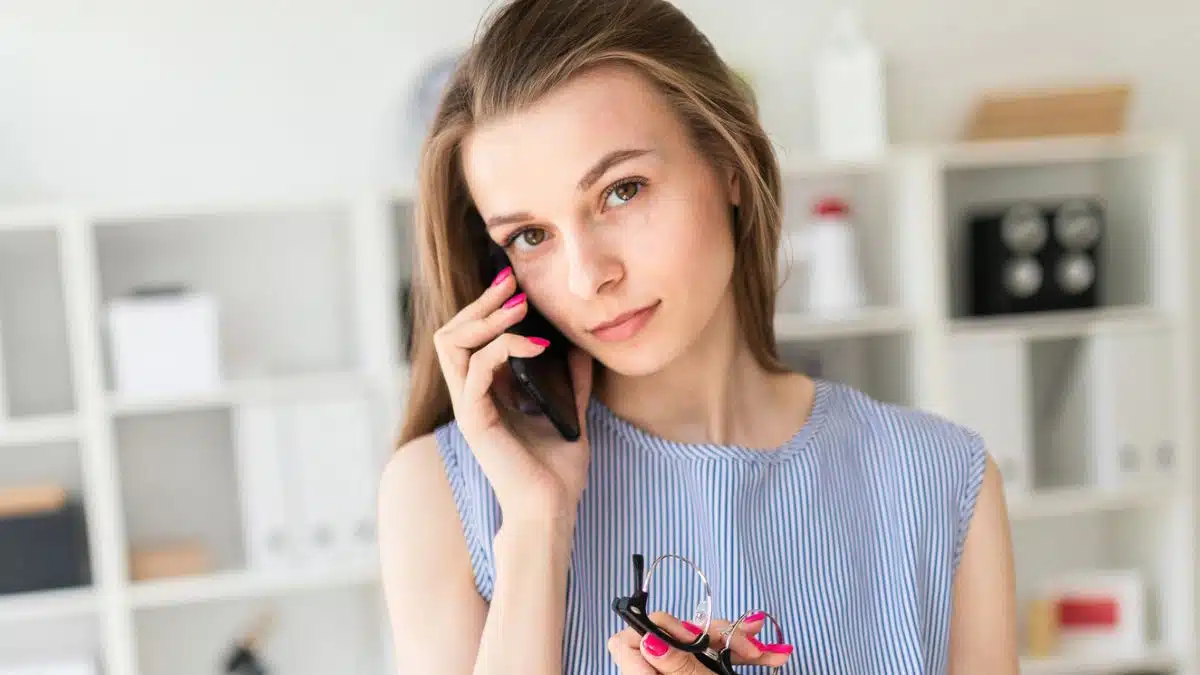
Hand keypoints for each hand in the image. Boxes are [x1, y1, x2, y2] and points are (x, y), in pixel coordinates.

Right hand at [432, 266, 593, 520]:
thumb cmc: (556, 473)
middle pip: (452, 333)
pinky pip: (475, 369)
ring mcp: (469, 408)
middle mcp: (471, 398)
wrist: (551, 512)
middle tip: (511, 284)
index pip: (470, 338)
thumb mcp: (568, 415)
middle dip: (481, 303)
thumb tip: (579, 349)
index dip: (488, 308)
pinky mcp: (475, 420)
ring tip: (518, 310)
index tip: (515, 285)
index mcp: (486, 395)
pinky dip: (504, 348)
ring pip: (451, 343)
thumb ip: (569, 383)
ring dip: (485, 318)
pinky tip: (536, 345)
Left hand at [607, 611, 794, 673]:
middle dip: (709, 633)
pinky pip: (708, 658)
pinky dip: (734, 654)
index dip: (654, 630)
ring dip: (733, 642)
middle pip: (668, 635)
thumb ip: (677, 663)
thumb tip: (649, 638)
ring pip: (695, 644)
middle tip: (739, 644)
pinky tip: (767, 654)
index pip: (625, 642)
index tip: (689, 637)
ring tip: (764, 652)